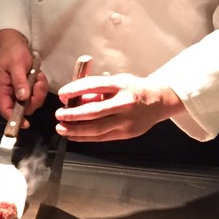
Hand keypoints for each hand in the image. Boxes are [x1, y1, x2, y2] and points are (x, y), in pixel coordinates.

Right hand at [0, 29, 47, 122]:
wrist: (16, 43)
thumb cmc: (11, 53)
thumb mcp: (15, 65)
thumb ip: (19, 82)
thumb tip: (23, 98)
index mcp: (3, 91)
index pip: (6, 111)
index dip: (15, 119)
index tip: (26, 123)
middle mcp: (11, 94)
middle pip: (24, 108)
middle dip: (34, 99)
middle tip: (37, 85)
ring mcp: (21, 91)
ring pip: (34, 101)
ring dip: (39, 90)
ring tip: (37, 76)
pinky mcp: (29, 87)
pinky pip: (39, 93)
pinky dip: (41, 85)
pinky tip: (38, 74)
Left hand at [55, 73, 183, 141]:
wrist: (159, 101)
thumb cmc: (134, 89)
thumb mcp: (117, 81)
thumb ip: (97, 88)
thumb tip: (74, 98)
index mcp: (121, 85)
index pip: (93, 86)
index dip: (74, 90)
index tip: (61, 95)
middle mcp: (125, 103)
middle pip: (93, 111)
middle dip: (72, 114)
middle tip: (58, 114)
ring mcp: (127, 120)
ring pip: (96, 128)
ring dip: (75, 129)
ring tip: (61, 128)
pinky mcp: (127, 133)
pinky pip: (101, 137)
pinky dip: (84, 137)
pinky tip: (73, 136)